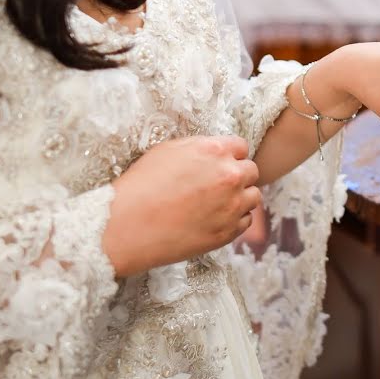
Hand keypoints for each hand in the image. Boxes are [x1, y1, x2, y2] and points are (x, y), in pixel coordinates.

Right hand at [104, 136, 260, 277]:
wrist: (126, 227)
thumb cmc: (140, 186)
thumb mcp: (168, 151)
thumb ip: (200, 147)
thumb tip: (216, 151)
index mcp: (215, 151)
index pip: (241, 147)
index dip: (230, 155)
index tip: (220, 164)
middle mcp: (229, 176)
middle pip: (252, 171)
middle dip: (238, 176)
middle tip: (217, 186)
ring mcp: (232, 205)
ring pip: (253, 197)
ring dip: (240, 198)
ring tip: (216, 204)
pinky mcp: (228, 232)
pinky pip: (245, 221)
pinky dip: (234, 220)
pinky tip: (213, 219)